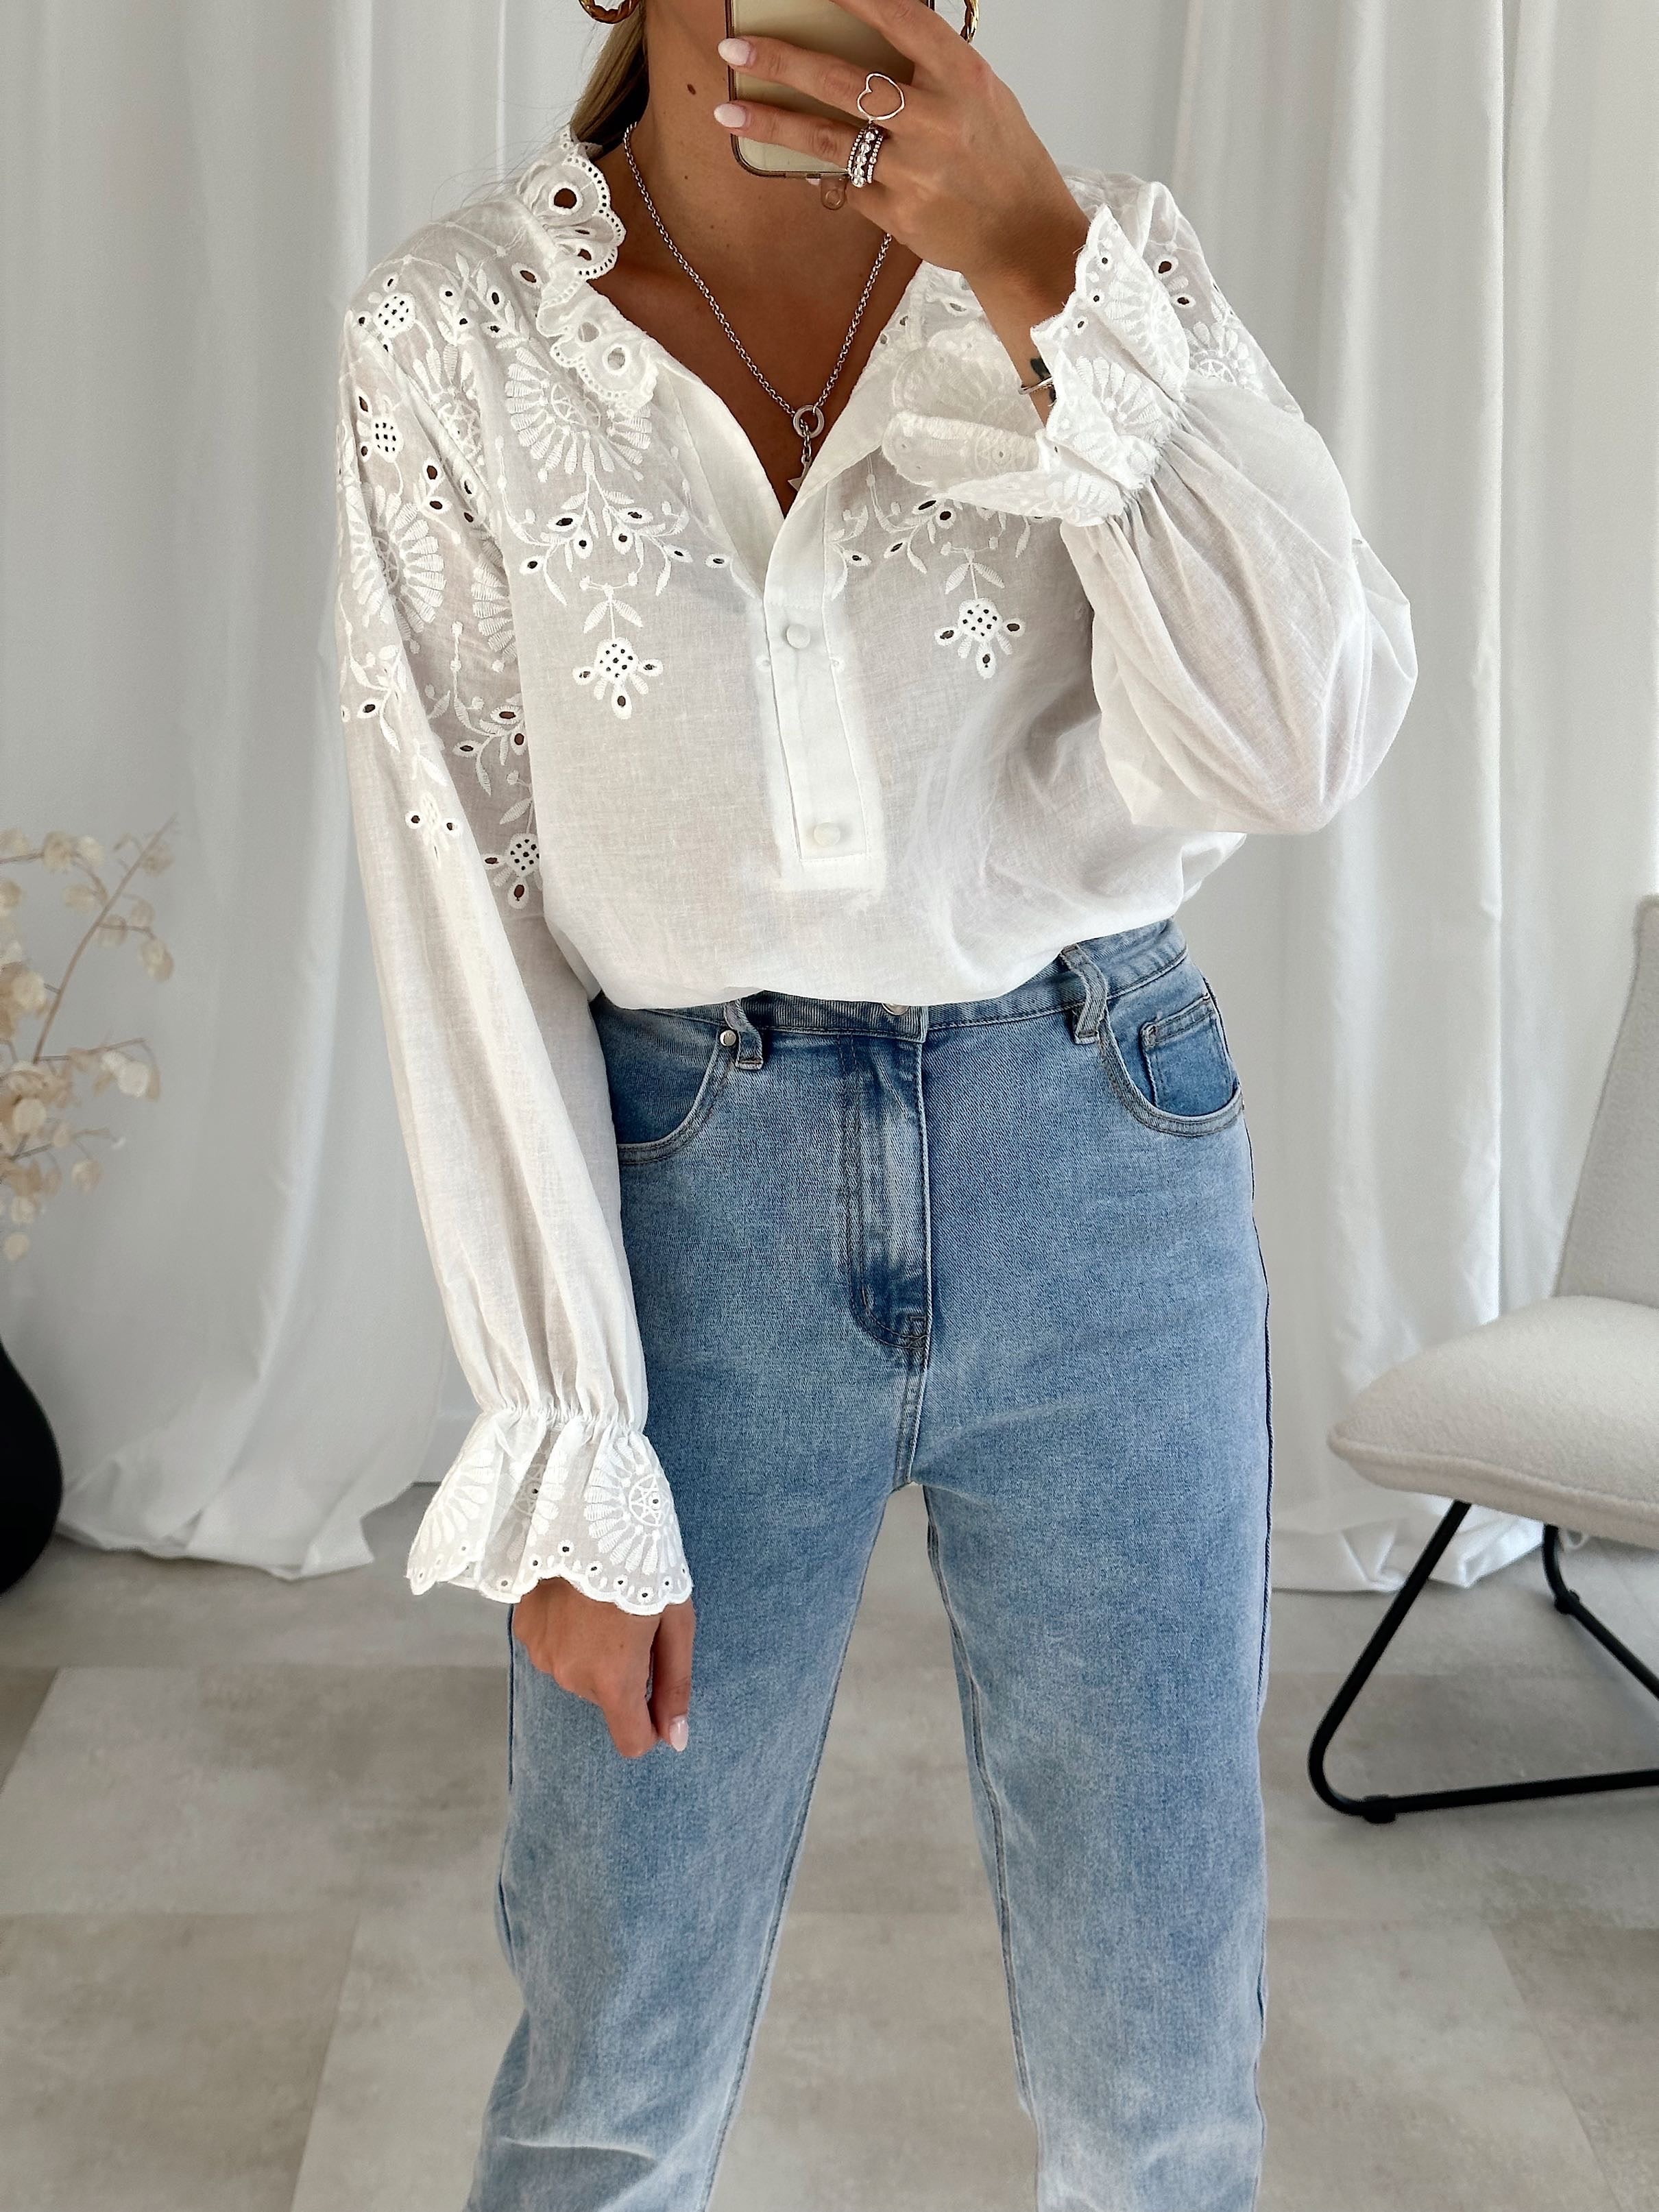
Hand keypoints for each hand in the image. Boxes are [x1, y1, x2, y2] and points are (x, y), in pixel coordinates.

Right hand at [512, 1575, 695, 1759]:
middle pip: (607, 1698)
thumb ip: (674, 1685)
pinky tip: (574, 1599)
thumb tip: (674, 1741)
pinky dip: (568, 1634)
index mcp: (614, 1680)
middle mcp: (572, 1678)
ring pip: (579, 1673)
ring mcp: (542, 1656)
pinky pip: (555, 1649)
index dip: (649, 1724)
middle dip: (623, 1671)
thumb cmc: (644, 1564)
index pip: (631, 1740)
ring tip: (600, 1605)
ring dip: (593, 1652)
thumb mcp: (676, 1622)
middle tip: (631, 1619)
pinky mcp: (523, 1632)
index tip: (655, 1690)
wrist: (586, 1512)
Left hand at [713, 0, 1089, 384]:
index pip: (901, 20)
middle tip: (736, 49)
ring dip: (773, 125)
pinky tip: (801, 163)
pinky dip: (826, 172)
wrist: (1025, 234)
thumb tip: (865, 40)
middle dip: (783, 62)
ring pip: (828, 140)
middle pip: (844, 82)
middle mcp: (938, 121)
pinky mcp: (899, 214)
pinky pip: (848, 184)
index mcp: (963, 79)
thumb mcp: (980, 95)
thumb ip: (929, 68)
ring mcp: (916, 172)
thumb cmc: (1002, 159)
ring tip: (730, 113)